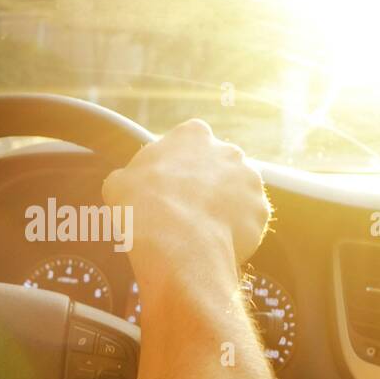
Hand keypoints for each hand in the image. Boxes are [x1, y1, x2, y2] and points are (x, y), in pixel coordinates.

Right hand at [102, 119, 268, 285]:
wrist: (177, 243)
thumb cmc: (144, 209)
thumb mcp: (118, 183)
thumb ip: (130, 176)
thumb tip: (125, 184)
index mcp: (193, 135)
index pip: (191, 141)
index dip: (180, 165)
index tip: (172, 184)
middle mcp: (228, 150)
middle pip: (219, 165)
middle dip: (208, 184)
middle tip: (187, 209)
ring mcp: (249, 180)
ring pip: (238, 193)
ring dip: (225, 206)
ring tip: (202, 230)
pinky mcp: (261, 211)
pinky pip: (249, 221)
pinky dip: (237, 231)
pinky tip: (217, 242)